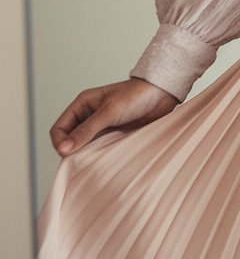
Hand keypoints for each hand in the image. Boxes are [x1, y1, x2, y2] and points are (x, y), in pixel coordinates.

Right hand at [50, 77, 178, 155]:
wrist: (162, 94)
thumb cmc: (136, 96)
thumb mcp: (109, 112)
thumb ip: (87, 130)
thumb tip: (63, 149)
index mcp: (82, 105)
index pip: (59, 129)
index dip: (60, 143)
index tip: (68, 154)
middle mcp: (88, 117)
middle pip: (69, 141)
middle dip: (71, 153)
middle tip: (80, 163)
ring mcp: (101, 128)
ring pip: (84, 148)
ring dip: (86, 157)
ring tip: (93, 164)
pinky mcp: (113, 137)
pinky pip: (99, 151)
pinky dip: (98, 158)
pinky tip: (104, 163)